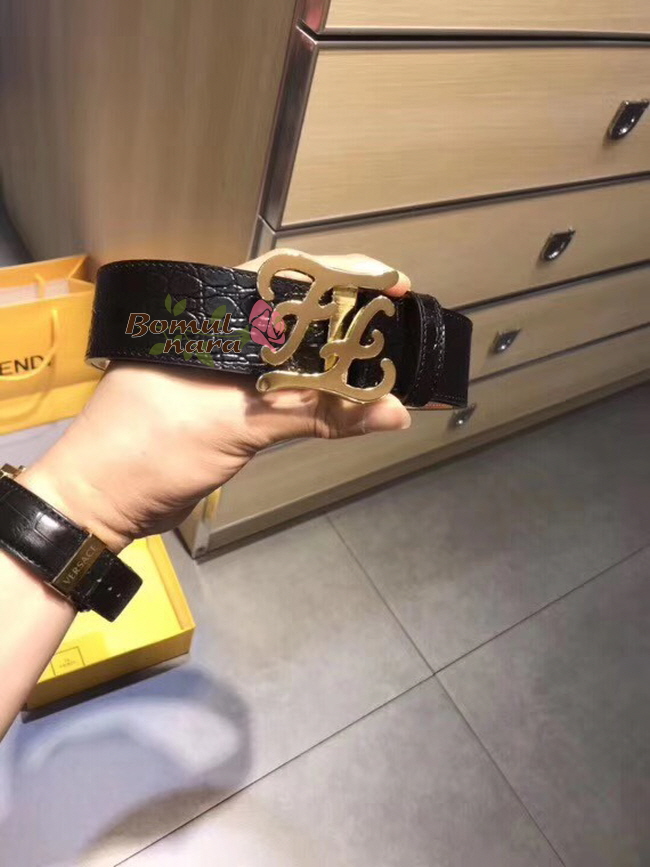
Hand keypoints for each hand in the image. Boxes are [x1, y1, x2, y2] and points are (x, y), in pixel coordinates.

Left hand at [19, 253, 411, 551]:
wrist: (101, 504)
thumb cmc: (149, 448)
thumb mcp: (233, 424)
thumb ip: (314, 414)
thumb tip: (392, 412)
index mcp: (211, 316)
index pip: (287, 278)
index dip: (343, 277)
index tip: (393, 283)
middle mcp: (220, 335)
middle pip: (298, 316)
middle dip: (350, 319)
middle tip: (401, 323)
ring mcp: (225, 372)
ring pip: (295, 356)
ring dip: (339, 363)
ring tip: (389, 360)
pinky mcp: (230, 407)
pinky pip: (286, 392)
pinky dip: (320, 398)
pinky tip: (354, 401)